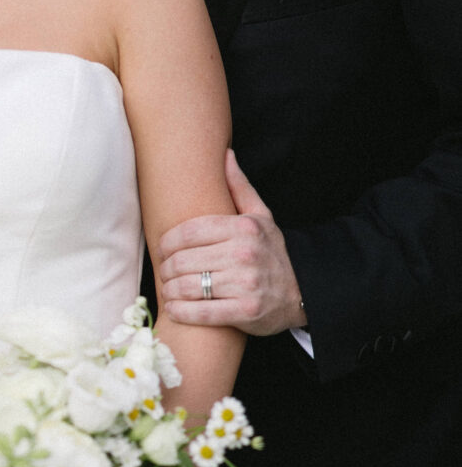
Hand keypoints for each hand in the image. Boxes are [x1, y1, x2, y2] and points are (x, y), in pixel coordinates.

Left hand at [158, 151, 304, 334]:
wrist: (303, 292)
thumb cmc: (273, 252)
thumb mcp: (262, 216)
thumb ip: (239, 187)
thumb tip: (224, 153)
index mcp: (244, 228)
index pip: (189, 231)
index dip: (167, 242)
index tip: (162, 249)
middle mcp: (244, 254)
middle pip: (183, 260)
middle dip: (166, 268)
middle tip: (163, 273)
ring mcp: (245, 284)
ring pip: (188, 286)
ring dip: (169, 290)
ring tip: (167, 290)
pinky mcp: (245, 312)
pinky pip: (200, 313)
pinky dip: (180, 312)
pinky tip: (174, 308)